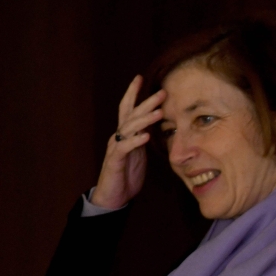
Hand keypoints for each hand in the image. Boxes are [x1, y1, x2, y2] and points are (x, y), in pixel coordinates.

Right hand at [92, 75, 165, 209]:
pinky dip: (136, 141)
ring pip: (129, 128)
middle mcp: (119, 137)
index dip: (133, 93)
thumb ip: (144, 140)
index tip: (141, 78)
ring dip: (145, 119)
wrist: (114, 197)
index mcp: (125, 135)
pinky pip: (125, 147)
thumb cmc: (127, 175)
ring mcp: (116, 147)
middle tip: (161, 92)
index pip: (128, 109)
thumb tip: (156, 128)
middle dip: (146, 102)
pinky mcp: (115, 160)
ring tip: (159, 112)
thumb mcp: (140, 155)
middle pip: (131, 114)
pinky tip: (146, 136)